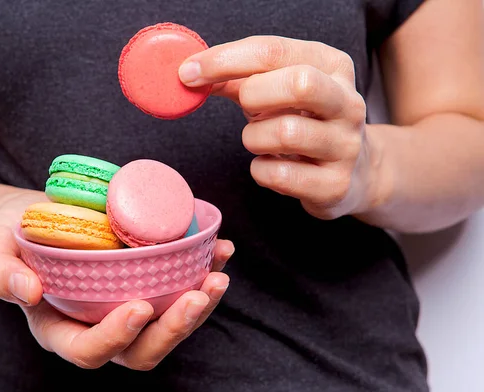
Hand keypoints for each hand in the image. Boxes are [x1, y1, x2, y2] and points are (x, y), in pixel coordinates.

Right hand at [0, 190, 233, 369]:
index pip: (89, 351)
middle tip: (198, 293)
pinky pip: (177, 289)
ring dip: (199, 305)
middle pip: (141, 351)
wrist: (33, 218)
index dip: (116, 336)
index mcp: (60, 329)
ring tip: (218, 272)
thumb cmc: (10, 237)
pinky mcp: (143, 284)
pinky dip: (201, 271)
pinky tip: (219, 248)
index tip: (138, 305)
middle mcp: (98, 326)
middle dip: (174, 329)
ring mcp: (124, 307)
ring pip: (167, 325)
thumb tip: (28, 290)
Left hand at [180, 36, 379, 219]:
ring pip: (286, 132)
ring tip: (259, 140)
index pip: (274, 51)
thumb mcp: (279, 91)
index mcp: (332, 67)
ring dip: (254, 138)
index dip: (225, 60)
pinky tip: (270, 166)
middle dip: (254, 95)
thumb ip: (240, 78)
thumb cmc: (306, 122)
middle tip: (244, 107)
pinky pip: (279, 174)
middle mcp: (348, 103)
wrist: (356, 174)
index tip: (189, 72)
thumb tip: (193, 73)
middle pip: (299, 83)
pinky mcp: (335, 185)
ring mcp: (346, 146)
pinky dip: (260, 170)